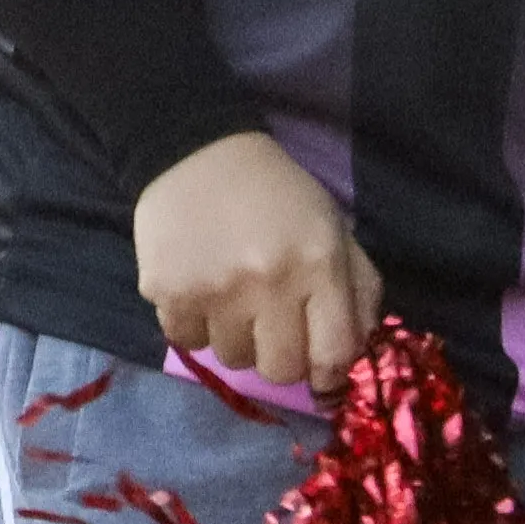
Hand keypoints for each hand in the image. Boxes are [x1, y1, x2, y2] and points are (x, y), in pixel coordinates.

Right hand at [132, 129, 379, 390]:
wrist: (198, 151)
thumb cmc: (278, 195)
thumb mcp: (333, 229)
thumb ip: (357, 290)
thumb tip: (353, 355)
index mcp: (319, 264)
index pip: (334, 355)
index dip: (328, 372)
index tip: (318, 367)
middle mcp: (269, 282)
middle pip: (280, 370)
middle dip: (279, 357)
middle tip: (270, 328)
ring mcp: (215, 290)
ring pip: (232, 359)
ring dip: (235, 339)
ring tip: (230, 299)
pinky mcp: (167, 290)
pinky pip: (187, 341)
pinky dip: (194, 325)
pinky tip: (199, 289)